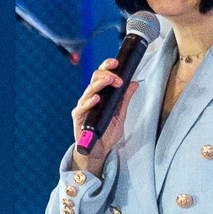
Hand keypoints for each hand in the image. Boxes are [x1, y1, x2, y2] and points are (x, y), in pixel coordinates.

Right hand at [69, 57, 136, 175]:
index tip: (117, 62)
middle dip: (107, 75)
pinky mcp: (78, 118)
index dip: (107, 66)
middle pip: (95, 78)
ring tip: (111, 81)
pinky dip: (89, 102)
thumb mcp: (120, 114)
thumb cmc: (107, 132)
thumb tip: (134, 83)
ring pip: (89, 90)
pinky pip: (82, 107)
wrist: (99, 150)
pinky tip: (96, 99)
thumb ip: (125, 99)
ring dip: (101, 84)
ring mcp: (83, 106)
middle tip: (118, 78)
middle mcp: (90, 97)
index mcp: (100, 94)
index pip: (102, 75)